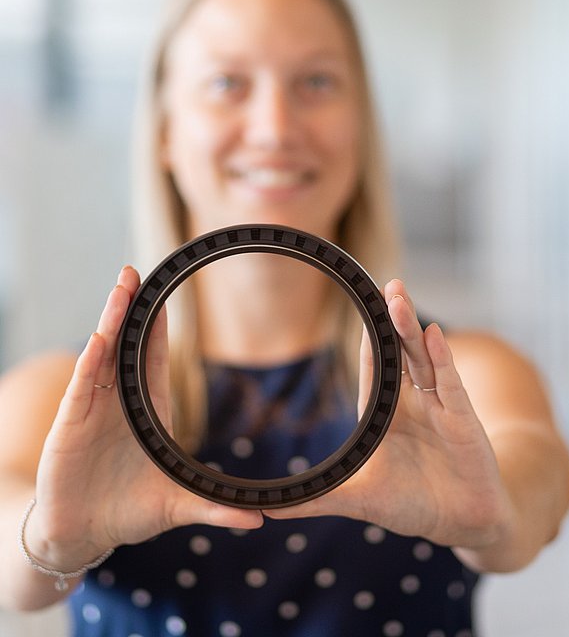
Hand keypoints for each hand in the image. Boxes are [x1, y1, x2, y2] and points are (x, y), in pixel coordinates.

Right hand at [28, 266, 262, 572]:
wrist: (83, 534)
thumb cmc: (128, 512)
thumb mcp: (177, 506)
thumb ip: (214, 509)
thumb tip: (258, 521)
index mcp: (148, 412)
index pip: (153, 358)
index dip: (157, 327)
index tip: (166, 295)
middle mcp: (119, 403)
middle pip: (125, 345)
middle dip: (130, 308)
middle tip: (136, 272)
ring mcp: (93, 409)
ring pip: (103, 354)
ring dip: (111, 320)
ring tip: (120, 285)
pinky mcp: (71, 424)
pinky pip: (82, 384)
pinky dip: (91, 359)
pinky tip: (100, 335)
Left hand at [265, 279, 512, 551]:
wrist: (464, 523)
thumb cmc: (411, 505)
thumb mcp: (357, 500)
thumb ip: (315, 500)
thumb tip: (265, 510)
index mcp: (385, 414)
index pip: (373, 365)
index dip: (368, 335)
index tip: (359, 300)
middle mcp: (412, 402)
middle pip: (400, 351)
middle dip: (392, 318)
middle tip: (386, 284)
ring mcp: (439, 407)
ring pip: (423, 358)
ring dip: (411, 328)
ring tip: (398, 297)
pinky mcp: (463, 420)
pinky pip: (451, 383)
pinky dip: (442, 358)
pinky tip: (434, 334)